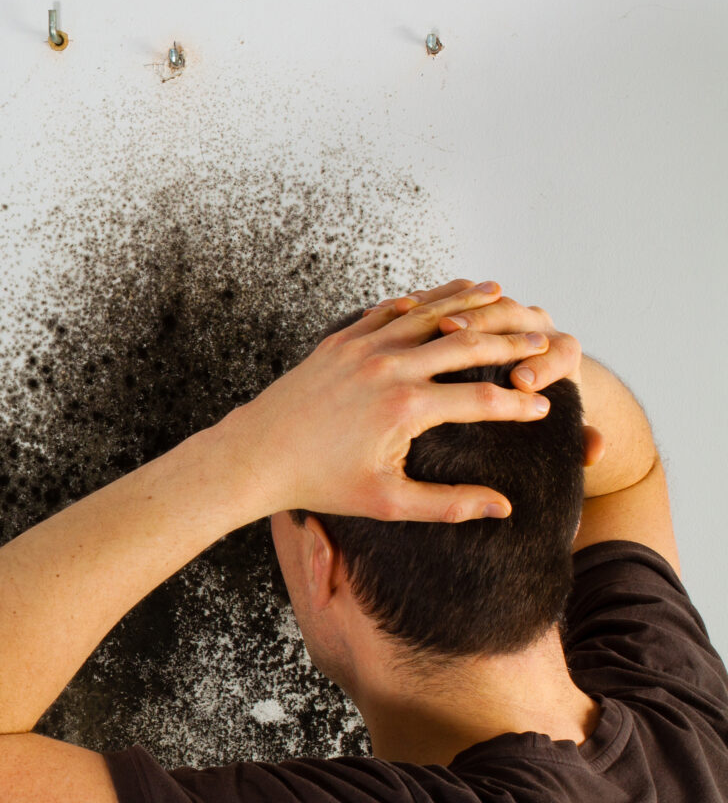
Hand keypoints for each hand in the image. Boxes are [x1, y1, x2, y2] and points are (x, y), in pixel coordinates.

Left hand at [220, 280, 556, 522]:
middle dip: (510, 341)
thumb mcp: (387, 503)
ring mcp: (361, 348)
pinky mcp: (340, 341)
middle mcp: (388, 368)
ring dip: (468, 305)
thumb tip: (503, 508)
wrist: (256, 456)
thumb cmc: (321, 485)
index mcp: (405, 409)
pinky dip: (419, 302)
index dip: (519, 405)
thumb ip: (448, 505)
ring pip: (427, 316)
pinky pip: (388, 312)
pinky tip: (440, 297)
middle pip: (465, 345)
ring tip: (502, 294)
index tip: (546, 407)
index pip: (481, 400)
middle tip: (542, 338)